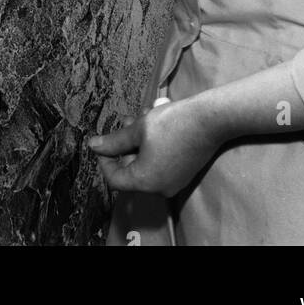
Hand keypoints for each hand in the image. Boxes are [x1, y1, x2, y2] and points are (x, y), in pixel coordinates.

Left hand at [88, 98, 222, 196]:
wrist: (210, 120)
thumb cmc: (172, 123)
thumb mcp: (138, 129)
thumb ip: (114, 141)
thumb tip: (92, 146)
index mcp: (145, 181)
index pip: (114, 179)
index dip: (104, 160)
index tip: (104, 141)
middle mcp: (159, 188)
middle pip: (131, 171)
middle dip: (126, 144)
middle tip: (128, 120)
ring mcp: (174, 183)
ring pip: (146, 164)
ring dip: (140, 141)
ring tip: (145, 116)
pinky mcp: (184, 174)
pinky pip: (161, 164)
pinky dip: (154, 146)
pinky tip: (158, 124)